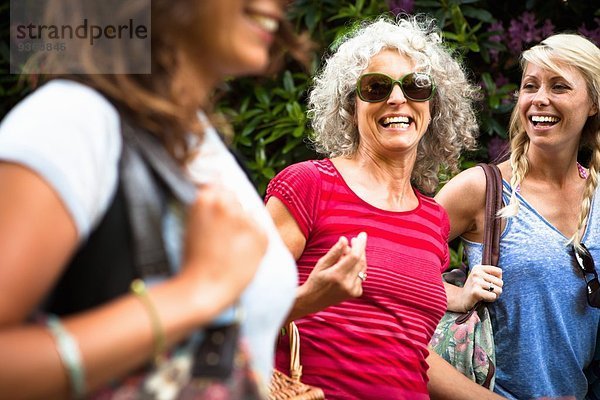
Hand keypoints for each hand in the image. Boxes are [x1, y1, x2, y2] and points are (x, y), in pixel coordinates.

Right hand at [180, 186, 266, 312]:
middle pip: (235, 198)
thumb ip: (207, 206)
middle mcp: (227, 204)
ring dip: (244, 226)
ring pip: (249, 214)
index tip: (218, 213)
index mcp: (206, 198)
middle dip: (232, 211)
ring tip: (231, 248)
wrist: (204, 287)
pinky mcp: (260, 234)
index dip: (219, 201)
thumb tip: (219, 188)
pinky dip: (254, 240)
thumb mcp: (192, 224)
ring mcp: (245, 218)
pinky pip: (260, 230)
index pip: (220, 185)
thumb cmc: (194, 259)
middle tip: (223, 235)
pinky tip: (240, 254)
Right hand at [298, 232, 367, 313]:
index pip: (354, 256)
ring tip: (345, 254)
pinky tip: (346, 266)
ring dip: (358, 257)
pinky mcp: (356, 293)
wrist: (314, 300)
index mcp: (337, 276)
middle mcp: (348, 284)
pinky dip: (356, 267)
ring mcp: (353, 290)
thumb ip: (334, 251)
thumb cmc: (315, 280)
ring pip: (362, 267)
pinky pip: (361, 275)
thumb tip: (345, 239)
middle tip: (353, 240)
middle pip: (360, 261)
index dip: (359, 244)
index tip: (362, 235)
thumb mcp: (321, 263)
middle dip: (359, 249)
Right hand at [459, 264, 502, 311]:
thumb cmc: (475, 288)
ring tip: (486, 294)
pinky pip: (493, 296)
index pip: (499, 271)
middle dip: (497, 289)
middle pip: (500, 282)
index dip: (497, 279)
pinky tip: (483, 298)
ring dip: (494, 295)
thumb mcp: (480, 277)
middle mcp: (476, 273)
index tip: (489, 283)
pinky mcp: (476, 292)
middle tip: (487, 291)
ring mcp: (476, 282)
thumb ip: (491, 274)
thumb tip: (501, 277)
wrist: (461, 299)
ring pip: (498, 290)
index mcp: (478, 268)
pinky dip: (491, 299)